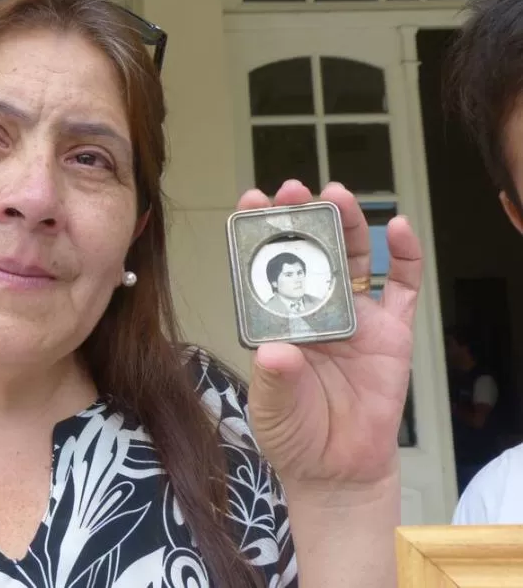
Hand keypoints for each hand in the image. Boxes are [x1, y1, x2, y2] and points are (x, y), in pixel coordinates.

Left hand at [239, 180, 421, 500]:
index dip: (260, 233)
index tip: (253, 200)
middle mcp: (315, 310)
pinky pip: (402, 287)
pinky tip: (398, 227)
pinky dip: (405, 256)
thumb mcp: (272, 408)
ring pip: (354, 258)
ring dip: (348, 224)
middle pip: (310, 251)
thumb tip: (277, 352)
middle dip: (303, 217)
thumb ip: (274, 380)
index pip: (265, 266)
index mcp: (277, 320)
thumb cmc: (294, 433)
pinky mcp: (391, 333)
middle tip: (295, 188)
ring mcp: (355, 317)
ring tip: (338, 194)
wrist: (338, 470)